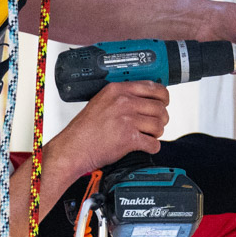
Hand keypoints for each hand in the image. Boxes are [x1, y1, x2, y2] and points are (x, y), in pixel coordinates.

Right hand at [46, 80, 168, 178]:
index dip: (163, 97)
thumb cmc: (84, 130)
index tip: (163, 102)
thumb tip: (143, 98)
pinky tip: (143, 146)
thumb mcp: (100, 102)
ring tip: (146, 135)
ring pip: (159, 125)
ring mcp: (127, 120)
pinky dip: (151, 147)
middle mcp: (123, 102)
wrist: (72, 149)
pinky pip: (153, 143)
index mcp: (117, 90)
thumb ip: (121, 97)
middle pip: (160, 108)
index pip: (153, 87)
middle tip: (154, 124)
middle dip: (160, 118)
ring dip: (156, 133)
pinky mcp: (129, 138)